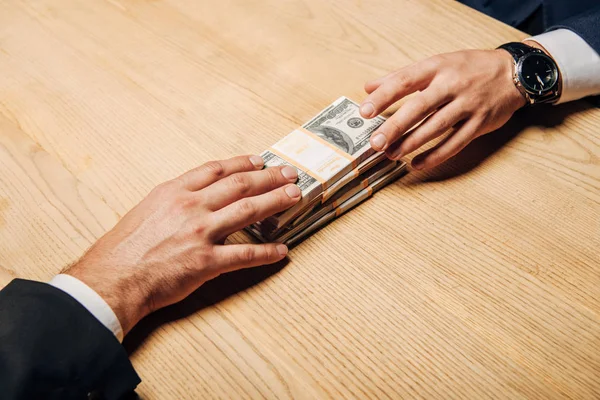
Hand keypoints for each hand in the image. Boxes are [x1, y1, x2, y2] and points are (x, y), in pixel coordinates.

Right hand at [66, 156, 300, 334]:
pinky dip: (267, 253)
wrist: (112, 279)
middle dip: (269, 177)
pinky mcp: (205, 262)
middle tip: (290, 174)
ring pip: (248, 210)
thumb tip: (192, 195)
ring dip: (276, 201)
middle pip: (240, 185)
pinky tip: (282, 251)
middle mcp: (191, 206)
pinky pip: (244, 254)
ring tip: (294, 197)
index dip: (243, 163)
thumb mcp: (146, 210)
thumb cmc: (124, 248)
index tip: (260, 160)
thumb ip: (172, 200)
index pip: (217, 170)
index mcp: (175, 192)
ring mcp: (200, 233)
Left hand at [360, 49, 525, 169]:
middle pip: (419, 107)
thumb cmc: (468, 68)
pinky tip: (417, 164)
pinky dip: (435, 156)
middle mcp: (452, 84)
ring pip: (436, 127)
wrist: (514, 72)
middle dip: (395, 127)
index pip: (404, 81)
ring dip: (411, 143)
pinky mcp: (480, 123)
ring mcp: (468, 104)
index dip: (383, 97)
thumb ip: (402, 76)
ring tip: (391, 154)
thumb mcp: (437, 63)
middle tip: (375, 142)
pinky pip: (455, 143)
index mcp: (437, 66)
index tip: (364, 112)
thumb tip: (369, 87)